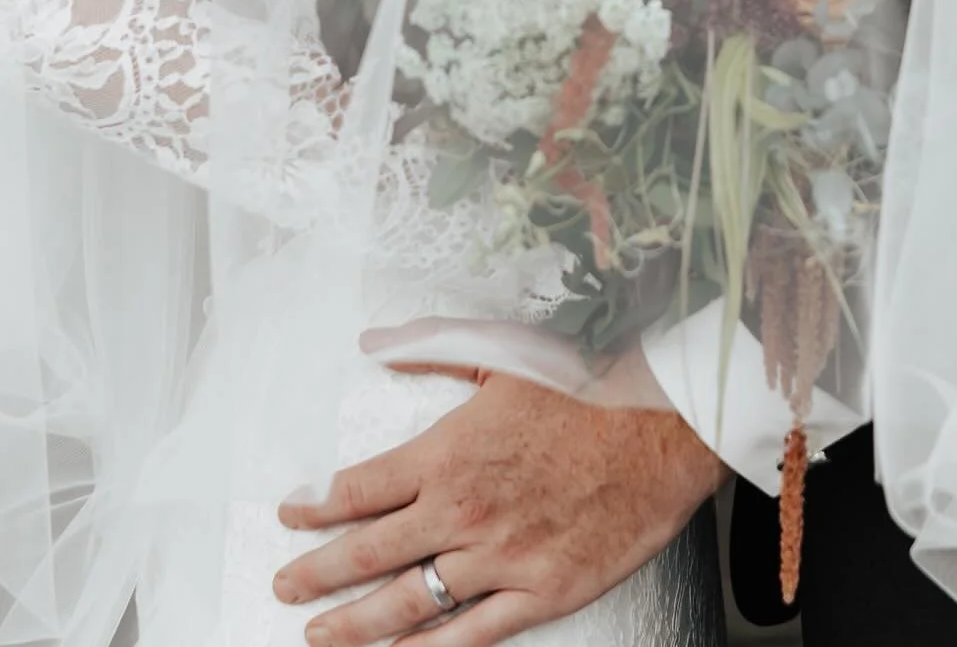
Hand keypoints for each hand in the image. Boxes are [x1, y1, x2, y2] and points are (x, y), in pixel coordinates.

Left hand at [272, 367, 729, 646]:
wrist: (666, 421)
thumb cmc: (589, 381)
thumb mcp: (502, 348)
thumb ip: (430, 346)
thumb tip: (373, 343)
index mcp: (447, 452)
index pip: (357, 490)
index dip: (315, 506)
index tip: (291, 513)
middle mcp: (462, 512)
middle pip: (366, 557)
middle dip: (315, 575)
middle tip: (285, 586)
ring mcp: (500, 559)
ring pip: (407, 606)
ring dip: (354, 625)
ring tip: (320, 635)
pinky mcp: (543, 591)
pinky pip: (472, 637)